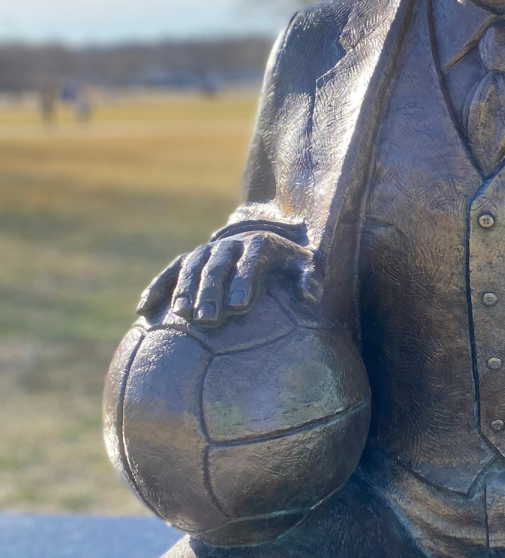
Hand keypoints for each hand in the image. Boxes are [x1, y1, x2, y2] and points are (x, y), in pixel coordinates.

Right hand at [137, 232, 318, 326]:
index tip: (240, 305)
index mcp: (260, 245)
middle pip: (217, 265)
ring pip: (191, 266)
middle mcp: (230, 244)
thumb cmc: (291, 263)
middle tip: (207, 319)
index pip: (251, 260)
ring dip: (184, 289)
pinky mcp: (190, 259)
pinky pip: (170, 271)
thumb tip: (309, 298)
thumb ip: (309, 280)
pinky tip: (143, 311)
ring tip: (180, 315)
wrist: (267, 238)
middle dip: (211, 290)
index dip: (244, 280)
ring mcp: (207, 250)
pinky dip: (156, 287)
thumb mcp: (308, 265)